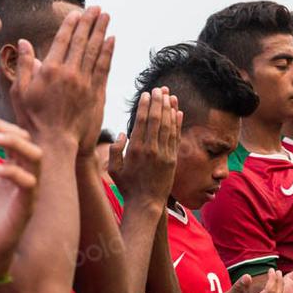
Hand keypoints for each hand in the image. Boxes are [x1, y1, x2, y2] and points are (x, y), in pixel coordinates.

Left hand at [0, 120, 42, 276]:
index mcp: (15, 168)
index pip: (15, 135)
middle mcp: (26, 176)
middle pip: (28, 140)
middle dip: (5, 128)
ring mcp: (28, 191)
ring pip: (36, 157)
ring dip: (14, 143)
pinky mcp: (26, 207)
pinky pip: (29, 183)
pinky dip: (13, 171)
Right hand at [10, 6, 110, 143]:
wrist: (53, 143)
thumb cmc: (32, 119)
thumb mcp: (20, 92)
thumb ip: (24, 65)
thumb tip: (24, 42)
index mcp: (49, 70)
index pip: (63, 40)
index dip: (71, 24)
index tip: (77, 13)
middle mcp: (69, 73)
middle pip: (81, 41)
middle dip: (89, 22)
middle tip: (97, 8)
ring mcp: (84, 83)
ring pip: (94, 50)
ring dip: (101, 31)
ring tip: (106, 16)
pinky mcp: (95, 93)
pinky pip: (103, 67)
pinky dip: (108, 52)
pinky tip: (112, 40)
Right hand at [108, 88, 182, 209]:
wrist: (146, 204)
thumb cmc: (128, 187)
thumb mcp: (114, 170)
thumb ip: (115, 150)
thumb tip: (123, 133)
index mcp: (135, 149)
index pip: (141, 121)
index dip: (145, 105)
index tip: (147, 94)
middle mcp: (151, 149)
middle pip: (156, 119)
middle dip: (158, 102)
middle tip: (159, 88)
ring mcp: (164, 154)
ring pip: (167, 126)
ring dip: (169, 108)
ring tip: (169, 94)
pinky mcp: (172, 159)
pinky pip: (176, 137)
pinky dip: (177, 123)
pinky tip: (178, 111)